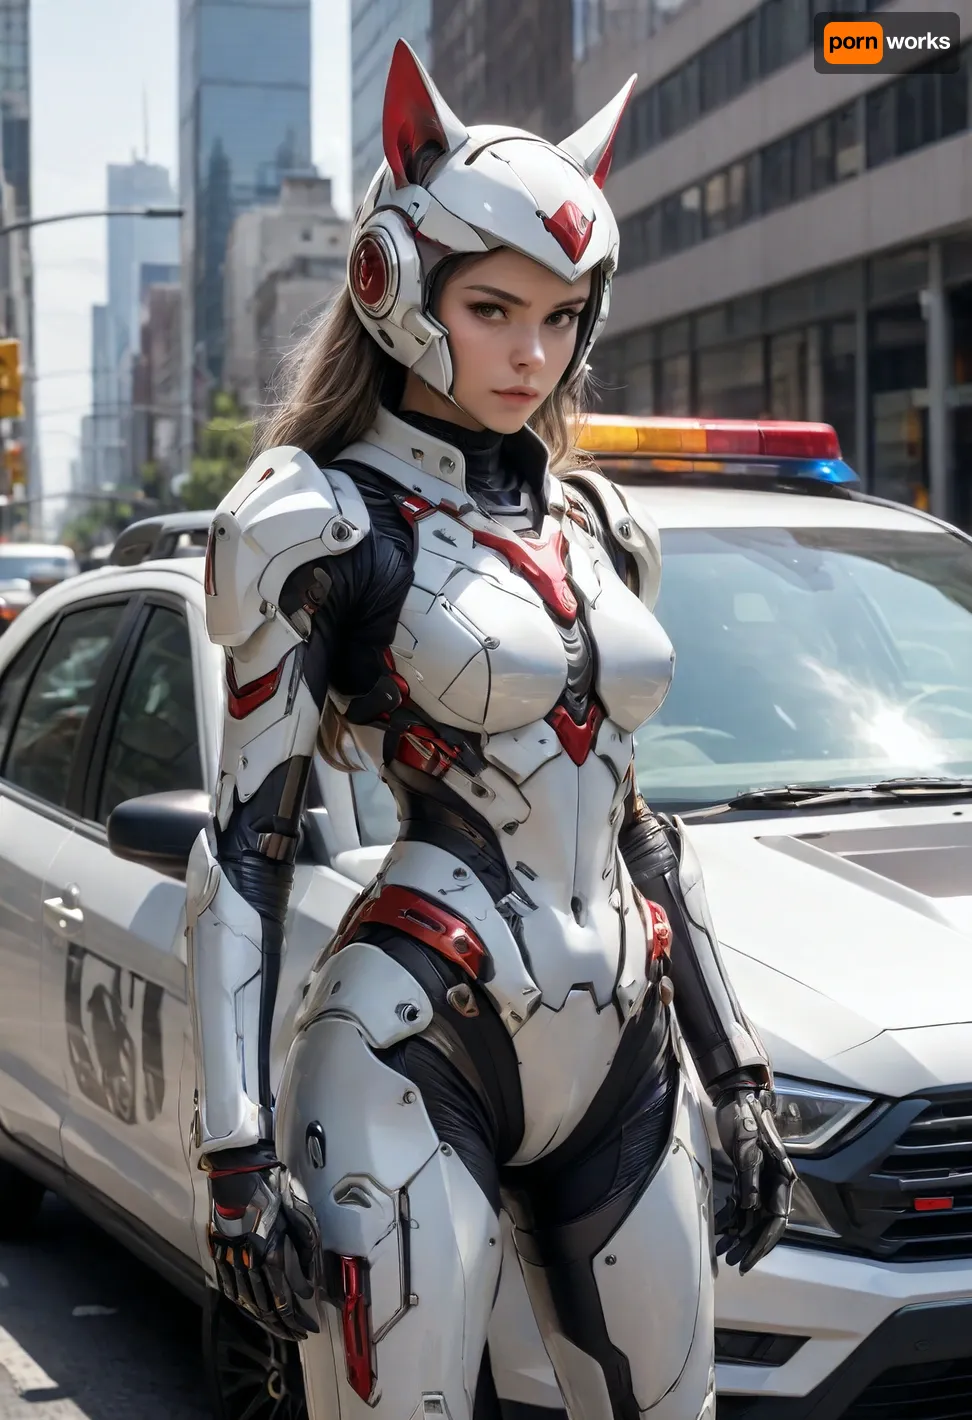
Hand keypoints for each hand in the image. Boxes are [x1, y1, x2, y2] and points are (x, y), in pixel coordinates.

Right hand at [205, 1142, 321, 1340]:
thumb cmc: (272, 1188)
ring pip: (247, 1303)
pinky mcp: (219, 1254)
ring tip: (277, 1327)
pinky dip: (243, 1303)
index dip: (297, 1319)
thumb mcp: (300, 1214)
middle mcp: (249, 1264)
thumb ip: (307, 1250)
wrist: (238, 1172)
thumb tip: (310, 1280)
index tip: (309, 1326)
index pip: (285, 1301)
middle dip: (283, 1327)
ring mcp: (231, 1261)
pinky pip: (230, 1289)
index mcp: (270, 1254)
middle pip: (265, 1309)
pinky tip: (251, 1308)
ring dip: (264, 1320)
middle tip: (296, 1334)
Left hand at [713, 1086, 796, 1274]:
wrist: (738, 1097)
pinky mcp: (747, 1178)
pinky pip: (741, 1206)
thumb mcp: (746, 1145)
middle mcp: (774, 1184)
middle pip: (764, 1223)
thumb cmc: (744, 1117)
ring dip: (738, 1236)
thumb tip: (749, 1206)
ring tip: (721, 1253)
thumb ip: (750, 1176)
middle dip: (749, 1246)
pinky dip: (730, 1219)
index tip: (748, 1262)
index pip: (776, 1220)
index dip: (763, 1244)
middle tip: (732, 1263)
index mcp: (781, 1178)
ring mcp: (761, 1182)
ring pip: (752, 1218)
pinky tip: (719, 1232)